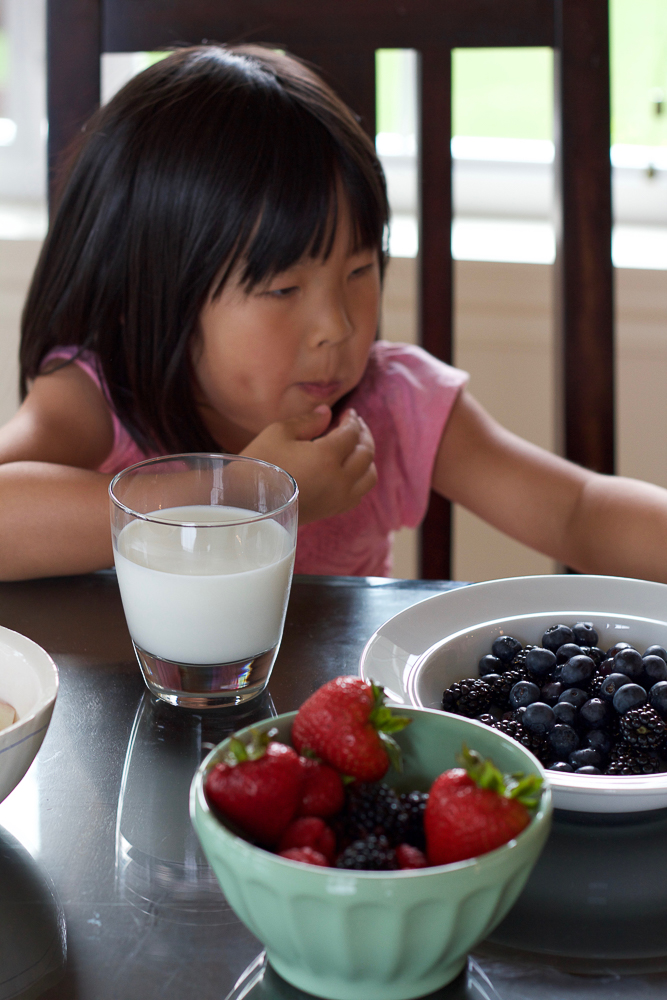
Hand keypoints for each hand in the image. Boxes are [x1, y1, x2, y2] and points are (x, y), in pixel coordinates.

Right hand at [241, 406, 376, 523]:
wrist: (245, 506)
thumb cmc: (259, 465)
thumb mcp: (279, 433)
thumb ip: (308, 421)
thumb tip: (327, 412)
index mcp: (327, 457)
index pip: (351, 433)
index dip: (352, 420)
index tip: (348, 412)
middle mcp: (339, 480)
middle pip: (366, 454)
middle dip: (364, 435)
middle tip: (356, 425)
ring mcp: (338, 499)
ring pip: (369, 477)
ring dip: (367, 459)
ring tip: (357, 447)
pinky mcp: (331, 511)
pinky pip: (358, 494)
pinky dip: (361, 479)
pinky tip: (350, 471)